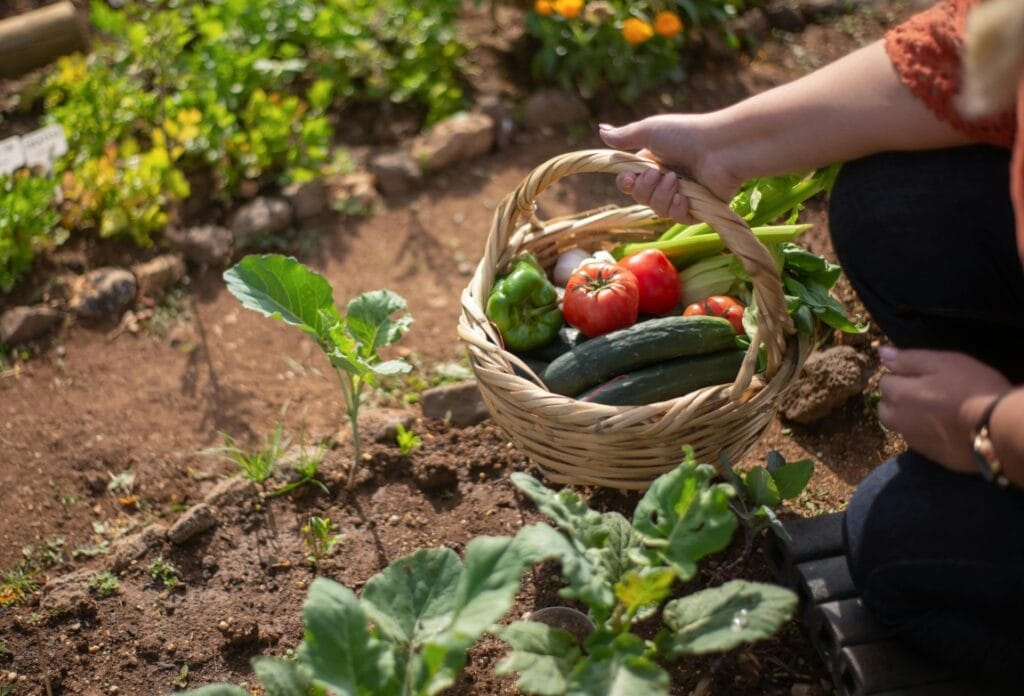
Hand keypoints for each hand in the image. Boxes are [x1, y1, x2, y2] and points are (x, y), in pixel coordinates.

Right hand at [599, 115, 740, 223]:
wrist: (721, 148)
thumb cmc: (686, 134)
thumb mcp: (650, 131)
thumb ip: (624, 136)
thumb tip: (600, 130)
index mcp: (654, 163)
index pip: (630, 182)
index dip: (626, 184)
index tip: (628, 179)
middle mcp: (667, 180)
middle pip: (641, 198)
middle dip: (646, 189)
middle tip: (659, 174)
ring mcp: (683, 195)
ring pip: (657, 210)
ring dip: (662, 196)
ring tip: (676, 180)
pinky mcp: (698, 208)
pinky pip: (677, 218)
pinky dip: (677, 208)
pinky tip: (684, 198)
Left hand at [877, 346, 1011, 473]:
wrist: (998, 429)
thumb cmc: (972, 388)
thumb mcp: (943, 363)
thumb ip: (909, 359)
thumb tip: (882, 352)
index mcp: (899, 395)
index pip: (884, 382)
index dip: (901, 376)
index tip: (921, 376)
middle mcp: (899, 420)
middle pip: (886, 408)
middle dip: (897, 400)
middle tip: (924, 394)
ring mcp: (914, 441)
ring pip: (900, 426)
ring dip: (908, 418)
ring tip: (934, 412)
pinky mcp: (931, 456)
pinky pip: (919, 441)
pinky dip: (925, 434)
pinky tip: (944, 428)